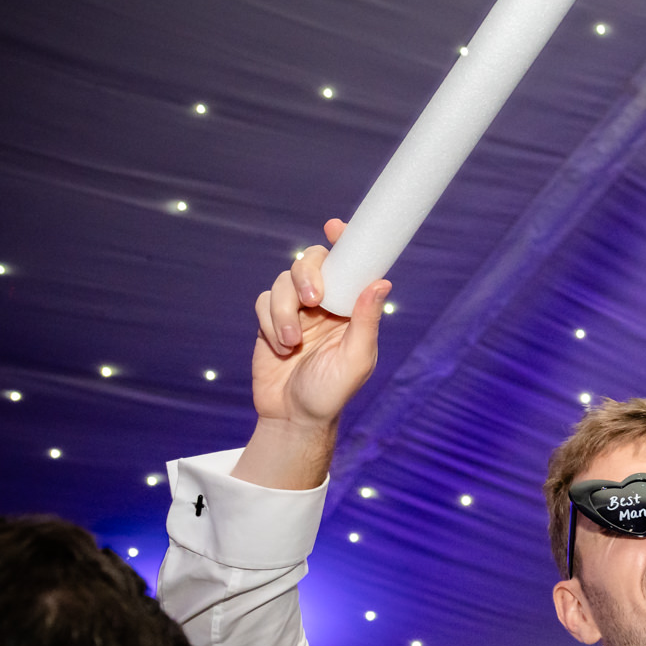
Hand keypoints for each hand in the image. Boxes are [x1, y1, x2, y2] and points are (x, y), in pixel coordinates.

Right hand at [232, 220, 388, 489]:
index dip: (344, 242)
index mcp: (350, 308)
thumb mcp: (356, 359)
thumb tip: (382, 282)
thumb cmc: (331, 393)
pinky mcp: (270, 320)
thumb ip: (366, 320)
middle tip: (312, 301)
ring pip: (283, 281)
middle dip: (306, 274)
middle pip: (310, 263)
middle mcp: (324, 304)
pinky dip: (270, 322)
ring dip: (284, 311)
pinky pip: (264, 301)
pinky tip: (280, 347)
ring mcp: (296, 311)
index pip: (349, 265)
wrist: (292, 418)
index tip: (335, 227)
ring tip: (292, 343)